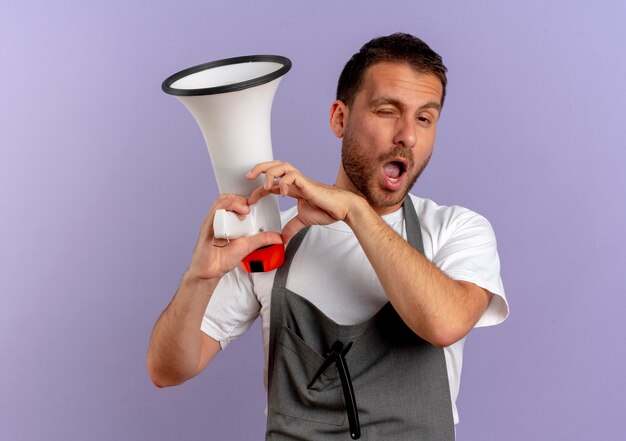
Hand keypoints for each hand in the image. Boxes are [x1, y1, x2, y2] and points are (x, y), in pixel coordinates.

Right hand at [187, 193, 282, 279]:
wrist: (211, 271)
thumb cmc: (224, 257)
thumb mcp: (248, 246)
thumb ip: (261, 239)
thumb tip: (278, 237)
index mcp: (230, 219)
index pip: (237, 200)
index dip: (247, 199)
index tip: (257, 205)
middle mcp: (221, 217)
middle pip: (230, 197)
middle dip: (242, 199)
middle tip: (250, 208)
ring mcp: (213, 221)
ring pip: (222, 201)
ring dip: (235, 203)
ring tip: (245, 211)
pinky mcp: (207, 226)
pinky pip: (214, 212)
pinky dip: (224, 210)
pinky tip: (234, 217)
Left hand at [247, 161, 361, 242]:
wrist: (342, 209)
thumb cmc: (326, 210)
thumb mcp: (303, 220)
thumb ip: (292, 227)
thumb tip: (283, 239)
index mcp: (292, 187)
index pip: (271, 183)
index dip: (258, 190)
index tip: (250, 201)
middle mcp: (295, 181)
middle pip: (274, 165)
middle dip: (259, 168)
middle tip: (248, 177)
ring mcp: (301, 180)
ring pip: (281, 165)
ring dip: (269, 173)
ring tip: (265, 187)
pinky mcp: (306, 183)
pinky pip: (292, 176)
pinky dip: (284, 182)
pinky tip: (283, 193)